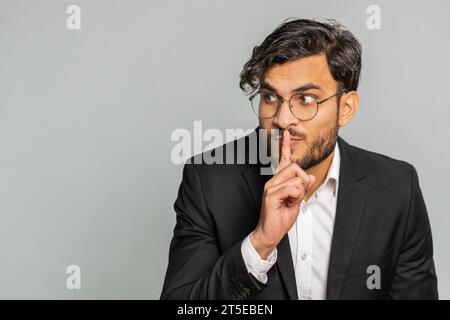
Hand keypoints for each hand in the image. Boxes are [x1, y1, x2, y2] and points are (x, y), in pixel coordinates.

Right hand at [250, 130, 314, 258]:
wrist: (269, 233)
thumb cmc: (280, 219)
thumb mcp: (297, 201)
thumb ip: (303, 188)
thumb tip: (310, 176)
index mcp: (278, 181)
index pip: (283, 160)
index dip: (285, 147)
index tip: (286, 134)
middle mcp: (273, 181)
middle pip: (295, 167)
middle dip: (303, 182)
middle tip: (296, 197)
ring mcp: (271, 187)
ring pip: (296, 179)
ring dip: (299, 193)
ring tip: (290, 203)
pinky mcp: (271, 195)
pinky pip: (293, 188)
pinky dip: (295, 197)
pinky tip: (287, 205)